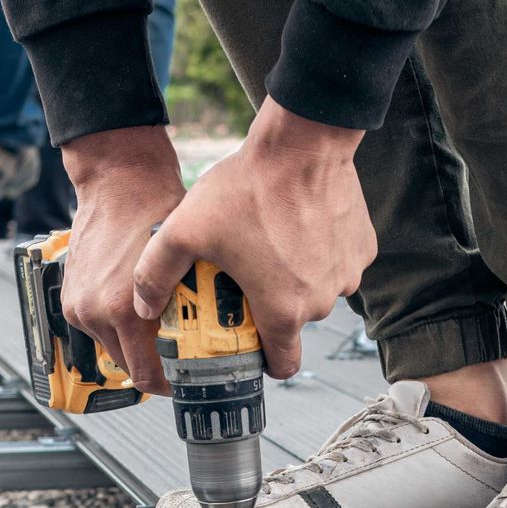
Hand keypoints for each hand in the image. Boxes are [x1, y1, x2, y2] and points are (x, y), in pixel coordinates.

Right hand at [58, 125, 185, 394]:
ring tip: (160, 328)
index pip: (146, 375)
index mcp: (124, 311)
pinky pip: (98, 327)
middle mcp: (95, 314)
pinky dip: (117, 325)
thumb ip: (191, 307)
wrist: (118, 181)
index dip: (169, 385)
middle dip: (154, 363)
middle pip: (129, 366)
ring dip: (135, 343)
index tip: (185, 382)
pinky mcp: (70, 298)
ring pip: (112, 346)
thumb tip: (216, 339)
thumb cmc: (155, 210)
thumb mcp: (186, 264)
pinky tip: (138, 308)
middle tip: (181, 356)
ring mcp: (78, 307)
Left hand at [131, 98, 372, 379]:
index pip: (282, 366)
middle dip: (274, 307)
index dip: (264, 361)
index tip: (249, 345)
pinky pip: (338, 262)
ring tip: (272, 245)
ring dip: (298, 278)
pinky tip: (299, 227)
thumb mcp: (184, 230)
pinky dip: (321, 253)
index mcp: (283, 310)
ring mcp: (347, 274)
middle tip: (248, 277)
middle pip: (296, 322)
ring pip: (318, 291)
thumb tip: (143, 308)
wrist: (303, 141)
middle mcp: (321, 301)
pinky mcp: (363, 247)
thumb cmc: (248, 188)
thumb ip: (155, 274)